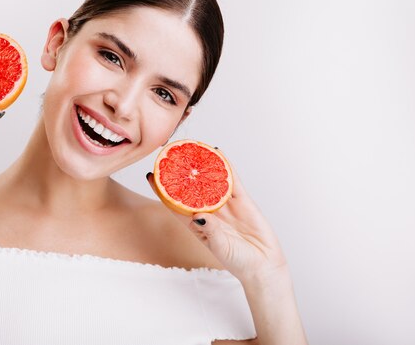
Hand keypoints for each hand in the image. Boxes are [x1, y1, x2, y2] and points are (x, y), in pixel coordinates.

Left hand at [147, 155, 287, 283]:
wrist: (263, 265)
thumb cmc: (238, 261)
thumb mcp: (219, 246)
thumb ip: (210, 230)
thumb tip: (200, 214)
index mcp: (196, 223)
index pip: (174, 203)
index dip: (162, 190)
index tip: (150, 176)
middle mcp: (208, 211)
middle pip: (191, 187)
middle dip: (180, 172)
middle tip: (169, 154)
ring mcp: (225, 204)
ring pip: (211, 180)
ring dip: (202, 165)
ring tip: (192, 148)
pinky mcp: (242, 200)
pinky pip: (232, 180)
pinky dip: (225, 166)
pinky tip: (218, 153)